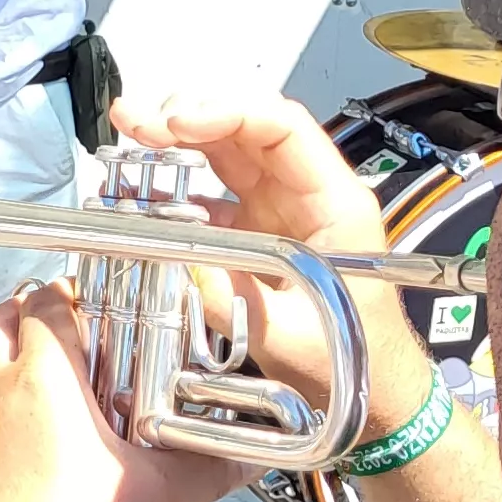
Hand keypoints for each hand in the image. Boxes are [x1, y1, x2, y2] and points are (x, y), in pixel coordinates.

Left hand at [0, 284, 249, 501]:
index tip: (98, 298)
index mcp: (43, 380)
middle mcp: (4, 396)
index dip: (69, 290)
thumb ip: (206, 472)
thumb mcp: (154, 495)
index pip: (44, 303)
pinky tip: (49, 443)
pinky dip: (14, 413)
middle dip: (32, 311)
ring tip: (68, 382)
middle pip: (1, 321)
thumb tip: (242, 463)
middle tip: (73, 325)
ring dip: (19, 361)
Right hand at [108, 91, 404, 399]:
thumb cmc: (354, 358)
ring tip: (131, 128)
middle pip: (248, 127)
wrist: (370, 388)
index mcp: (335, 204)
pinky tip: (142, 184)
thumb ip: (238, 302)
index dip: (228, 114)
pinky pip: (212, 189)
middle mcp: (307, 194)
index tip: (179, 123)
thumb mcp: (292, 337)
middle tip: (141, 122)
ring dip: (176, 136)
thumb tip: (185, 263)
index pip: (283, 129)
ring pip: (227, 148)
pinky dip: (174, 182)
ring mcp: (280, 207)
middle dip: (190, 115)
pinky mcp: (255, 227)